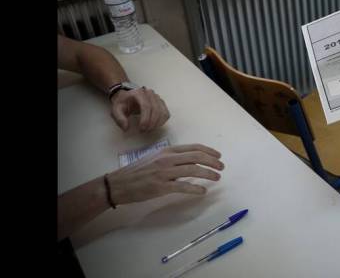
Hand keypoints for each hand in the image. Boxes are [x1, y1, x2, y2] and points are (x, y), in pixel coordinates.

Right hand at [106, 144, 223, 204]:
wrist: (118, 184)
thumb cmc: (137, 172)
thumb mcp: (155, 158)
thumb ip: (171, 158)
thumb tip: (189, 161)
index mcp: (167, 151)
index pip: (193, 148)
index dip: (209, 151)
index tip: (218, 156)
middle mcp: (167, 159)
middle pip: (196, 157)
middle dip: (212, 162)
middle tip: (221, 168)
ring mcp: (164, 172)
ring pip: (192, 170)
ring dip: (208, 174)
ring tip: (216, 178)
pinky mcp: (160, 186)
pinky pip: (183, 186)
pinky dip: (195, 188)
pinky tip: (202, 191)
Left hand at [111, 87, 169, 131]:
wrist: (127, 96)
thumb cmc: (123, 103)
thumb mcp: (116, 110)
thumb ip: (119, 119)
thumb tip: (126, 128)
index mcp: (138, 93)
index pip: (146, 106)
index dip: (146, 119)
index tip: (141, 129)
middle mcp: (150, 94)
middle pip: (156, 109)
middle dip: (151, 123)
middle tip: (144, 131)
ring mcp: (157, 98)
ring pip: (162, 112)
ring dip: (157, 123)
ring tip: (149, 129)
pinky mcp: (161, 103)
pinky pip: (166, 113)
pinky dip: (162, 121)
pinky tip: (154, 125)